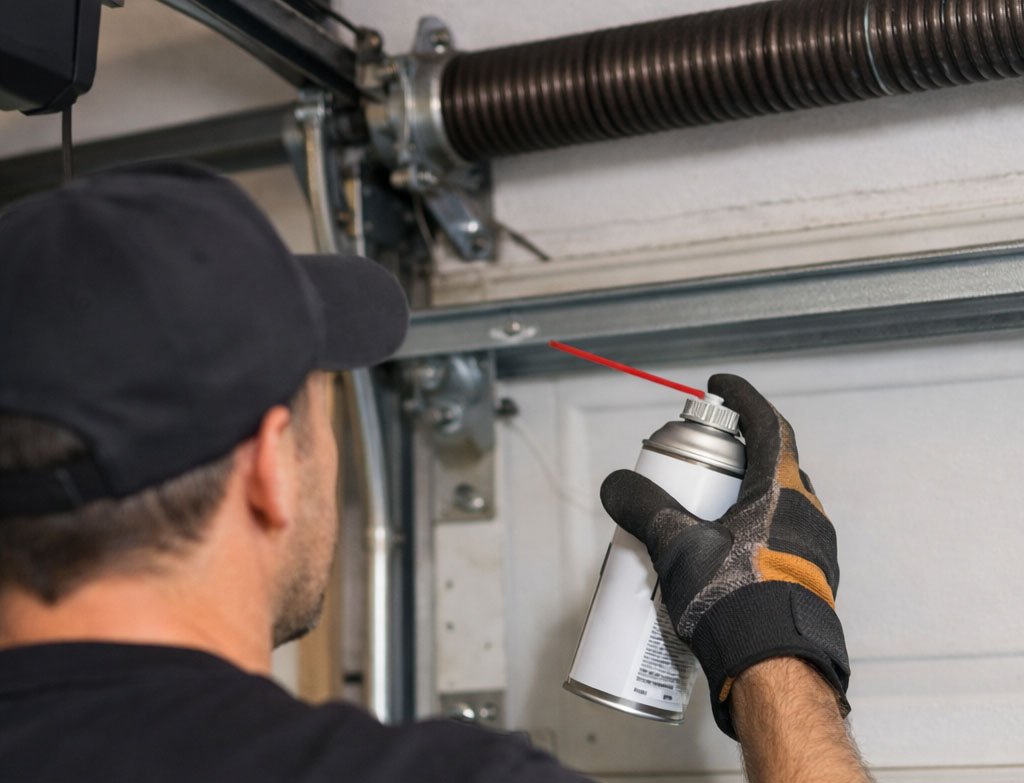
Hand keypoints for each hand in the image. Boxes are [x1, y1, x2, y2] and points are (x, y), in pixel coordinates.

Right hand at [600, 374, 849, 737]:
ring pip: (776, 507)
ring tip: (701, 515)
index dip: (742, 399)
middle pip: (770, 466)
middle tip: (699, 462)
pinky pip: (779, 542)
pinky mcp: (808, 583)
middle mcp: (808, 515)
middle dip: (734, 457)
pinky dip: (750, 535)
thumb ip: (642, 506)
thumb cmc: (734, 601)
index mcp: (783, 492)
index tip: (719, 388)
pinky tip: (719, 560)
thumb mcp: (676, 545)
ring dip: (741, 500)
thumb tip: (617, 484)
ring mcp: (815, 551)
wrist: (776, 672)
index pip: (768, 425)